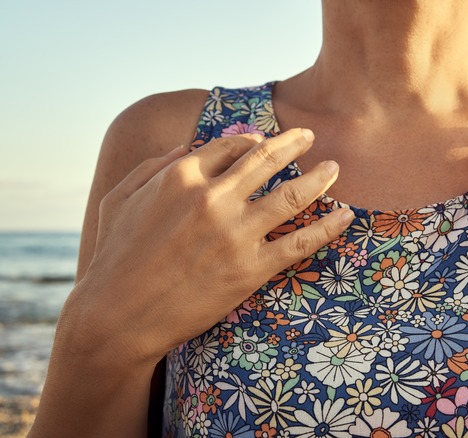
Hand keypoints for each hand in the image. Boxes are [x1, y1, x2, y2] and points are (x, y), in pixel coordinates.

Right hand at [62, 129, 353, 368]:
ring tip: (335, 169)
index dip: (253, 140)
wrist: (118, 316)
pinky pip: (300, 243)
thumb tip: (187, 145)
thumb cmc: (115, 257)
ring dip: (319, 178)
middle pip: (267, 159)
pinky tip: (345, 216)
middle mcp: (213, 198)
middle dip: (294, 143)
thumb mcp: (120, 198)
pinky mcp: (250, 269)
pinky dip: (328, 227)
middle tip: (310, 136)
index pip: (231, 145)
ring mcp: (235, 233)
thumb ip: (153, 166)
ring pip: (292, 195)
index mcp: (182, 176)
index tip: (265, 142)